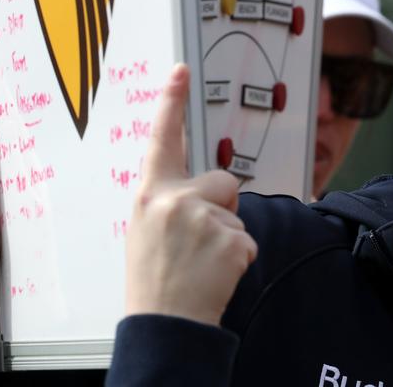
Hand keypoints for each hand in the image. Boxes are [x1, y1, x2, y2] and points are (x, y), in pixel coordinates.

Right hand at [125, 63, 257, 325]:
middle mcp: (176, 199)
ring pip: (238, 213)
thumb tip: (198, 188)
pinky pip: (247, 239)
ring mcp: (205, 219)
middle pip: (225, 180)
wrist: (163, 322)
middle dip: (222, 204)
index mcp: (151, 194)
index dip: (170, 102)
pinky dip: (238, 257)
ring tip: (203, 261)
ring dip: (229, 234)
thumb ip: (169, 200)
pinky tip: (216, 273)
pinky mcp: (231, 240)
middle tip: (200, 239)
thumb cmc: (153, 276)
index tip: (179, 70)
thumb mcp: (145, 229)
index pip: (163, 139)